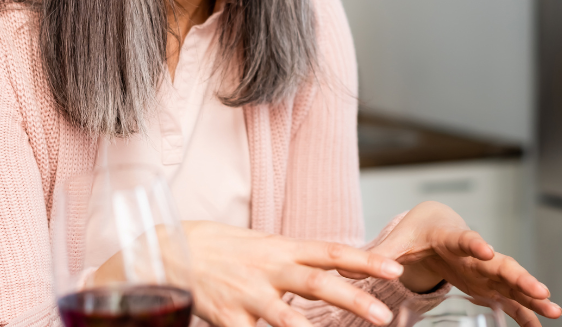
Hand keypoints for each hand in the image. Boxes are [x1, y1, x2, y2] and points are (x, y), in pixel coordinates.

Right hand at [182, 221, 403, 326]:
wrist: (167, 251)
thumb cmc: (217, 248)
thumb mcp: (259, 245)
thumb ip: (291, 258)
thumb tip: (326, 266)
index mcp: (280, 248)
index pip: (331, 251)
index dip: (364, 260)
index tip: (395, 268)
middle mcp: (268, 269)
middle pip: (318, 282)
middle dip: (355, 299)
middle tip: (384, 316)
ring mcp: (248, 295)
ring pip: (287, 317)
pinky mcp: (228, 317)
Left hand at [356, 201, 560, 326]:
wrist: (433, 225)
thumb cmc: (416, 231)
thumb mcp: (396, 241)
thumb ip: (378, 254)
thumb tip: (346, 268)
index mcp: (450, 236)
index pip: (464, 238)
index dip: (474, 243)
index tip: (485, 249)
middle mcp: (475, 251)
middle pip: (500, 262)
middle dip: (520, 275)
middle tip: (540, 290)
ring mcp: (485, 269)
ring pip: (513, 281)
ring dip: (532, 295)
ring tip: (555, 311)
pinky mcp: (488, 284)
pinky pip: (510, 299)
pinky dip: (526, 311)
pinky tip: (542, 324)